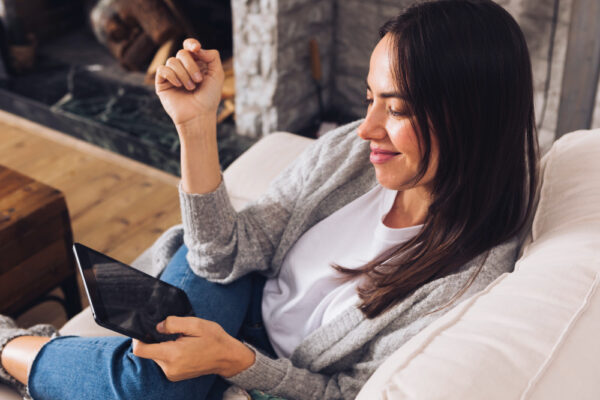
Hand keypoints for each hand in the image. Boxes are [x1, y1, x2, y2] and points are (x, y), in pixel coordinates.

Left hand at [132, 316, 255, 380]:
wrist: (227, 357)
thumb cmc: (214, 339)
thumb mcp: (196, 324)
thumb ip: (173, 323)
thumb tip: (157, 326)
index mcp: (173, 354)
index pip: (140, 350)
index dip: (138, 337)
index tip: (146, 328)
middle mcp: (170, 368)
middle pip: (148, 352)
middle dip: (157, 339)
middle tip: (175, 332)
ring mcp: (172, 374)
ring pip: (156, 356)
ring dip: (164, 346)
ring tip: (182, 340)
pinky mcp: (175, 376)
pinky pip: (164, 362)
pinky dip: (169, 353)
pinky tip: (183, 347)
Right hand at [155, 39, 224, 126]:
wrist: (199, 115)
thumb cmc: (209, 98)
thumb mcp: (217, 74)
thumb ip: (212, 56)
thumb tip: (196, 48)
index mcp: (196, 64)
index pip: (189, 46)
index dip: (191, 44)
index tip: (196, 48)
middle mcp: (183, 68)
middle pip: (182, 53)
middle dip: (191, 66)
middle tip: (199, 80)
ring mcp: (172, 74)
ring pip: (172, 61)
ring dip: (184, 74)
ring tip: (191, 88)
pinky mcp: (162, 82)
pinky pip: (162, 69)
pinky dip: (172, 75)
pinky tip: (179, 85)